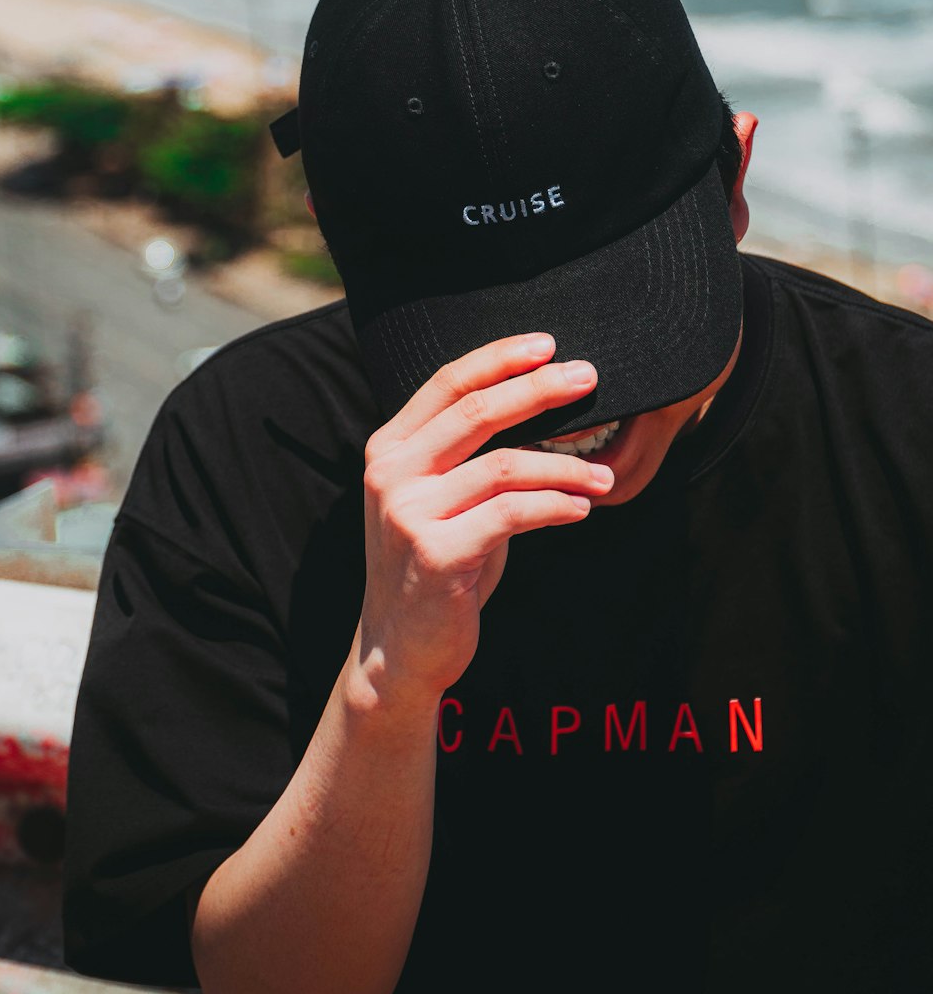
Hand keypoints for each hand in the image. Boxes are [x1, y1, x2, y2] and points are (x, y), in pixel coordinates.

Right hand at [355, 333, 612, 711]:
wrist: (398, 648)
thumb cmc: (434, 563)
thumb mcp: (439, 498)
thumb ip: (466, 455)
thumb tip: (540, 406)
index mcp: (390, 448)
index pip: (447, 383)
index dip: (499, 358)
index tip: (548, 345)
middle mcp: (391, 473)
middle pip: (477, 411)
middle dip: (539, 390)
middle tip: (589, 378)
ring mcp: (410, 512)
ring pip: (504, 466)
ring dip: (564, 467)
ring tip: (603, 477)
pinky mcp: (437, 553)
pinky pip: (511, 514)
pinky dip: (554, 506)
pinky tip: (581, 509)